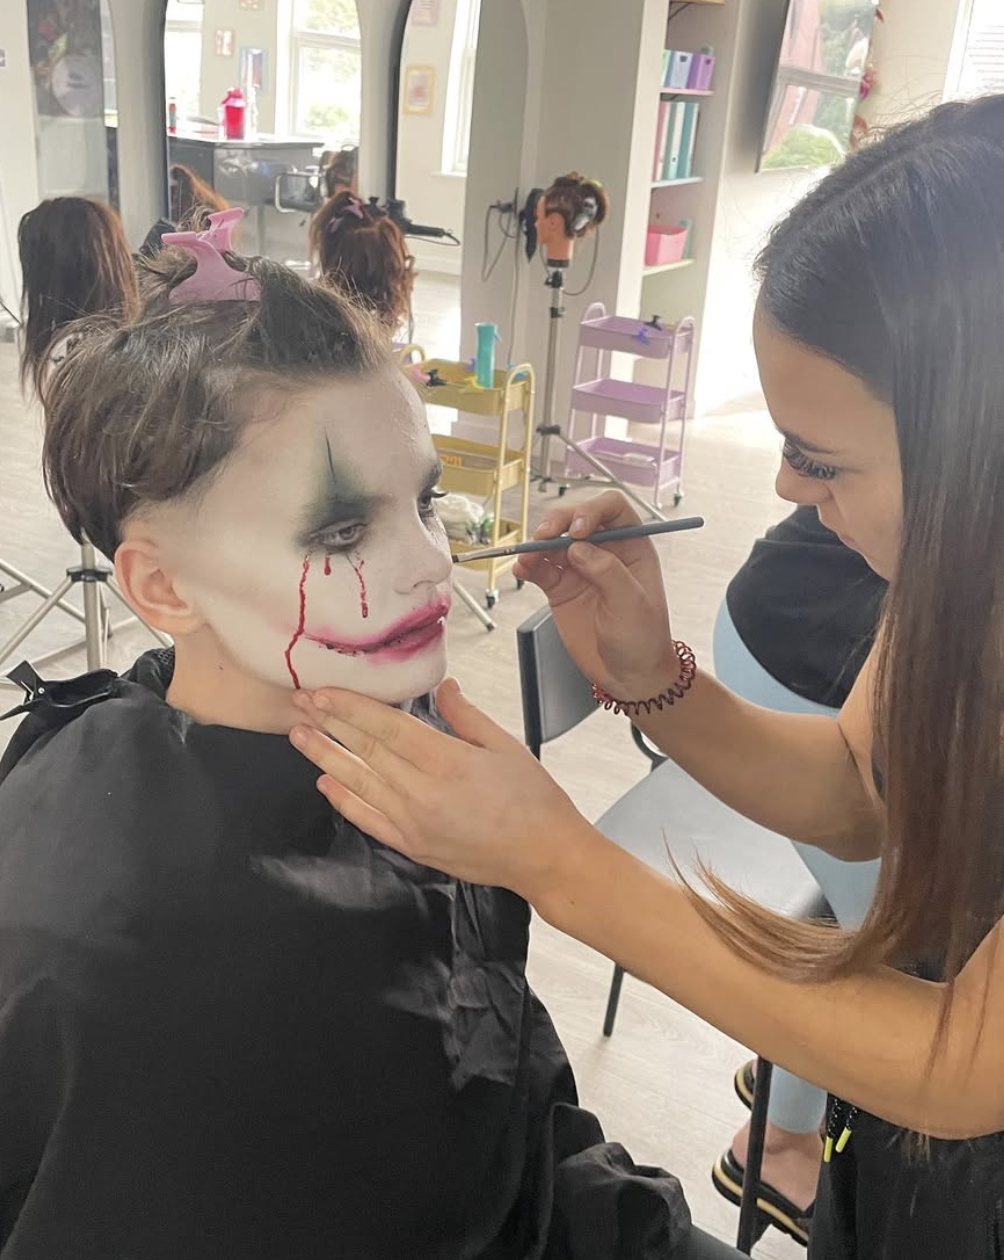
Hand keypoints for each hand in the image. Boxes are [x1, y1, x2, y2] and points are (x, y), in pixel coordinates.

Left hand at [288, 679, 595, 897]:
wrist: (544, 857)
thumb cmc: (533, 799)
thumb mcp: (506, 745)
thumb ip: (466, 715)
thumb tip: (442, 686)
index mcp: (446, 761)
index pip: (385, 727)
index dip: (350, 707)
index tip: (323, 691)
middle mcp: (422, 792)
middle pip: (365, 751)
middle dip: (329, 724)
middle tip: (299, 703)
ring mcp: (413, 823)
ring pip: (358, 783)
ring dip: (325, 757)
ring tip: (299, 736)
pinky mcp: (412, 845)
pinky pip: (368, 820)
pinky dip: (344, 800)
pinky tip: (326, 782)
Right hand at [514, 490, 676, 698]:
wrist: (629, 675)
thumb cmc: (643, 639)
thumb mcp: (632, 604)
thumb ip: (607, 571)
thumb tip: (578, 548)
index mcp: (633, 547)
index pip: (612, 510)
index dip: (592, 511)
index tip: (576, 529)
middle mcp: (605, 552)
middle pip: (577, 520)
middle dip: (558, 523)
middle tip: (544, 537)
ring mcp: (581, 569)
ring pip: (554, 542)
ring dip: (537, 545)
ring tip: (527, 557)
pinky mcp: (561, 588)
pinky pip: (541, 569)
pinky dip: (528, 566)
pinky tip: (522, 569)